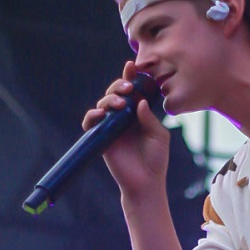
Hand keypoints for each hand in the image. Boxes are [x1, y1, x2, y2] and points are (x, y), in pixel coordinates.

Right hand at [83, 61, 170, 199]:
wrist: (146, 182)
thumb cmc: (156, 159)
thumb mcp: (158, 135)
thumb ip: (149, 118)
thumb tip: (139, 102)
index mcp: (138, 114)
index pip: (132, 91)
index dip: (130, 77)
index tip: (132, 66)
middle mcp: (123, 118)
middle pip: (115, 93)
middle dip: (119, 85)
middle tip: (128, 88)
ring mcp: (111, 127)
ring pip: (103, 104)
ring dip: (109, 98)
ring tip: (120, 104)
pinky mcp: (101, 138)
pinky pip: (90, 123)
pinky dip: (92, 115)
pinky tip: (101, 113)